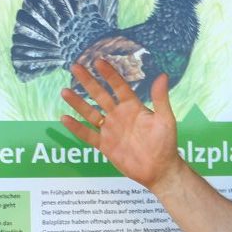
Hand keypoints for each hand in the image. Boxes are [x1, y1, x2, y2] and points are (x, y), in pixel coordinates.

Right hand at [60, 61, 180, 192]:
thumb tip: (163, 75)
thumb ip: (160, 99)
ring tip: (64, 90)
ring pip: (90, 113)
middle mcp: (119, 116)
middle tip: (75, 67)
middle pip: (100, 95)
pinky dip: (76, 128)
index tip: (98, 61)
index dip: (109, 74)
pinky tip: (65, 118)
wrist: (159, 170)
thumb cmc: (166, 144)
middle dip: (88, 81)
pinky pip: (88, 135)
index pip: (118, 86)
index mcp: (133, 107)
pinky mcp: (105, 146)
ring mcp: (111, 130)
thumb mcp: (165, 120)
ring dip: (78, 102)